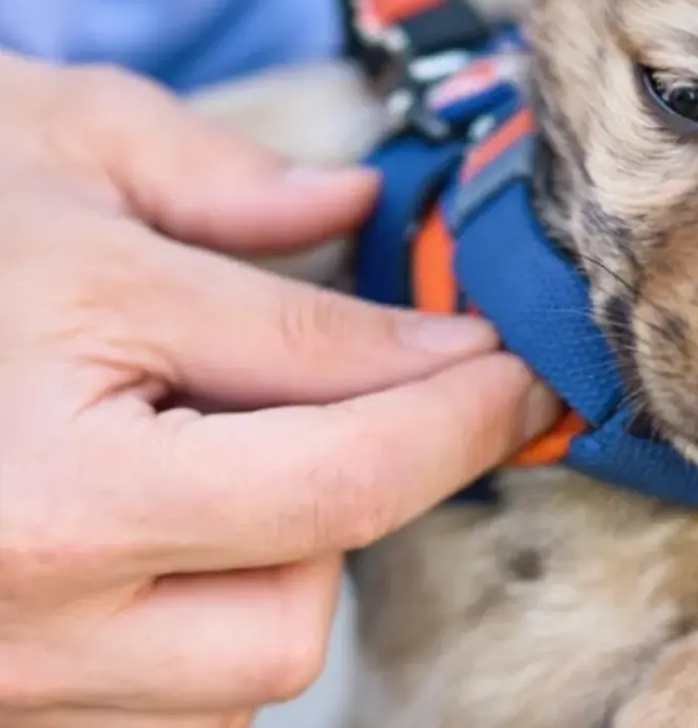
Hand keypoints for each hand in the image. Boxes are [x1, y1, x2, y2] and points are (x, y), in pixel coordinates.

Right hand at [0, 52, 558, 725]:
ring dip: (295, 552)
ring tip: (248, 441)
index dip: (460, 400)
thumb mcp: (63, 154)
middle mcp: (25, 602)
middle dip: (379, 484)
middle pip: (302, 599)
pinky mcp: (13, 700)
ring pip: (252, 664)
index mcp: (48, 468)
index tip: (518, 366)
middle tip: (402, 389)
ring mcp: (13, 674)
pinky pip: (187, 696)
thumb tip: (357, 209)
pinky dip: (227, 606)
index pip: (338, 444)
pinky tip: (193, 514)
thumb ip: (224, 189)